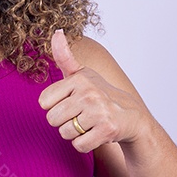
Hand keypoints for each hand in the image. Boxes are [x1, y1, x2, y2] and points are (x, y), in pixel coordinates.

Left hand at [38, 29, 148, 152]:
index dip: (55, 106)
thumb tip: (56, 31)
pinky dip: (85, 144)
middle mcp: (89, 92)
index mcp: (79, 79)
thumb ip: (65, 56)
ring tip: (89, 124)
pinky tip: (96, 134)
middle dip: (64, 122)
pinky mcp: (107, 129)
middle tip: (81, 116)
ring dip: (75, 134)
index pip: (44, 102)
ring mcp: (99, 111)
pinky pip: (79, 145)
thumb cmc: (100, 95)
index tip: (71, 103)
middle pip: (52, 119)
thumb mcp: (82, 74)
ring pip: (65, 133)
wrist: (132, 117)